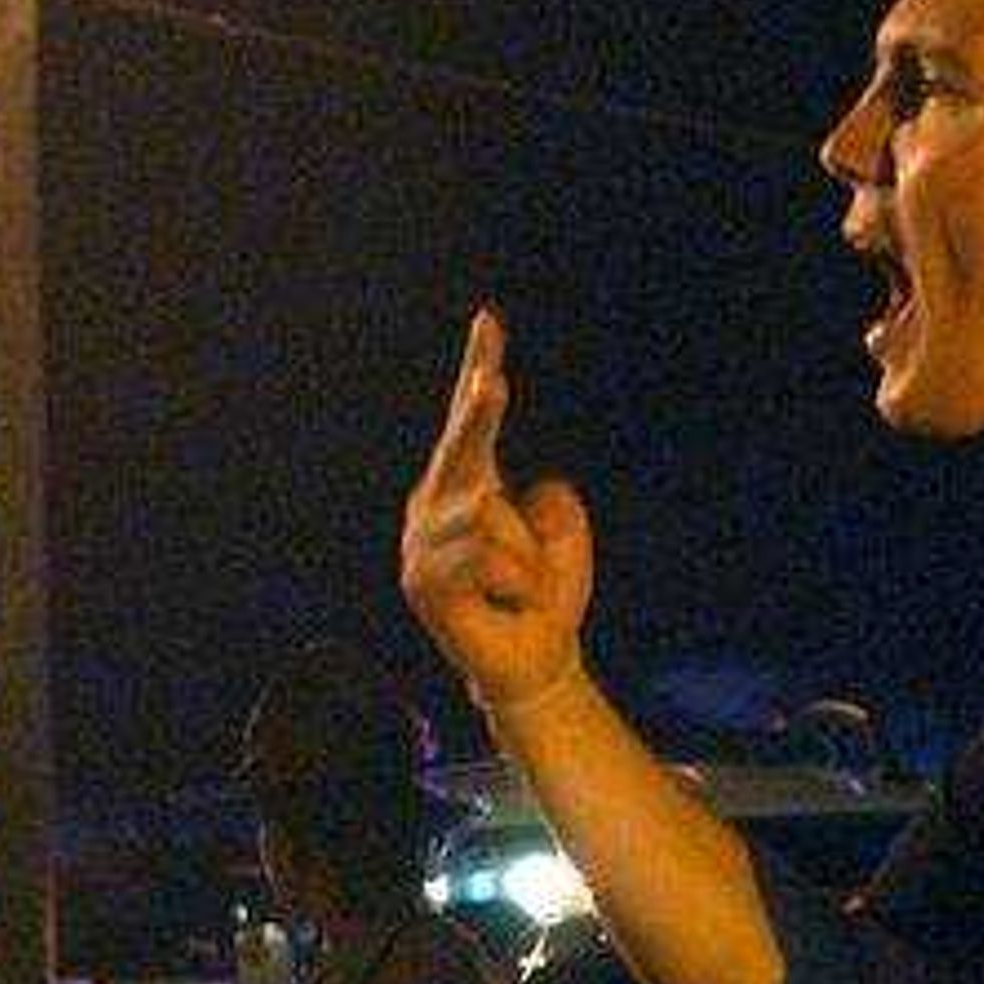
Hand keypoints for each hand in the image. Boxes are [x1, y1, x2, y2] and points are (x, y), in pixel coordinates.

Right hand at [400, 307, 593, 710]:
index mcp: (464, 486)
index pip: (468, 420)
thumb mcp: (562, 532)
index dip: (476, 366)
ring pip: (484, 515)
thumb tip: (510, 496)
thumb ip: (547, 500)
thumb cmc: (546, 594)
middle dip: (479, 412)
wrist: (535, 663)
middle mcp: (432, 508)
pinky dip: (514, 578)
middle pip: (461, 445)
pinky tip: (506, 602)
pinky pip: (483, 553)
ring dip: (523, 554)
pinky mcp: (422, 582)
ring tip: (523, 589)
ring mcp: (421, 545)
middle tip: (495, 380)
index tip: (489, 320)